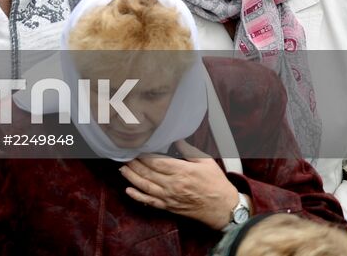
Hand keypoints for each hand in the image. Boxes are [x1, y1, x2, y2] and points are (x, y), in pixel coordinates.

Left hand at [119, 140, 240, 228]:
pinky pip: (150, 202)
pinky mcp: (170, 207)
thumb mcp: (206, 162)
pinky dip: (138, 197)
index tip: (135, 148)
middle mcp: (173, 185)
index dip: (143, 155)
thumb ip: (188, 149)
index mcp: (182, 172)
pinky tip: (128, 190)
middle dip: (133, 164)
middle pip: (147, 173)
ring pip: (145, 186)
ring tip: (122, 168)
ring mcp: (170, 197)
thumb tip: (176, 138)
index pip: (156, 162)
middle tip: (123, 155)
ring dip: (131, 177)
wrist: (224, 209)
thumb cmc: (216, 185)